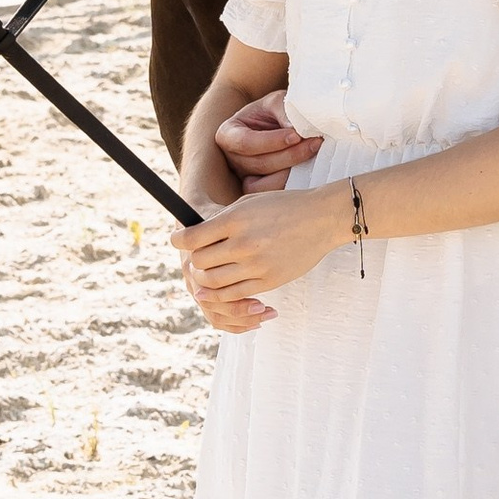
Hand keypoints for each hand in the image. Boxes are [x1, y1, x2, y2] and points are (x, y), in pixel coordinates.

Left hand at [173, 184, 349, 332]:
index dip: (178, 240)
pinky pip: (236, 295)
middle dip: (193, 261)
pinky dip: (223, 295)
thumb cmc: (284, 207)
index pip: (193, 238)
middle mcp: (243, 243)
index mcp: (236, 220)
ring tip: (205, 274)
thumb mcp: (249, 203)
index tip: (176, 240)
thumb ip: (222, 220)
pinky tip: (221, 289)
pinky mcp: (269, 281)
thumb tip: (194, 236)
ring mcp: (256, 265)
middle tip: (194, 258)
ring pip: (214, 283)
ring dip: (204, 281)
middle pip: (200, 262)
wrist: (322, 218)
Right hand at [217, 93, 321, 193]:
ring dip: (292, 172)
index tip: (295, 135)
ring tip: (313, 154)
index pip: (245, 143)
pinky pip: (275, 193)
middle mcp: (233, 159)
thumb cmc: (272, 110)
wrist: (276, 121)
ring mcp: (245, 177)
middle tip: (315, 142)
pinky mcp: (261, 189)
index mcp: (228, 134)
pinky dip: (293, 184)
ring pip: (266, 184)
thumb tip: (297, 131)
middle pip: (260, 164)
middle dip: (290, 155)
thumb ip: (283, 111)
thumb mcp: (275, 101)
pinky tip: (309, 170)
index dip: (271, 142)